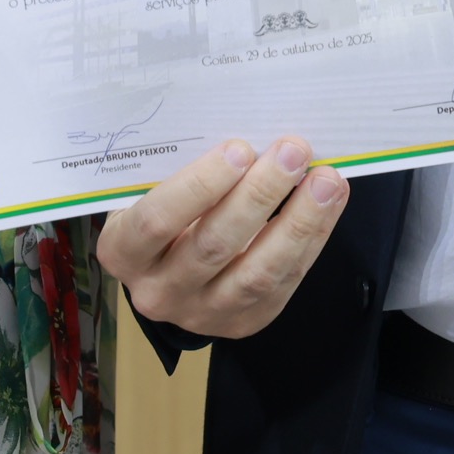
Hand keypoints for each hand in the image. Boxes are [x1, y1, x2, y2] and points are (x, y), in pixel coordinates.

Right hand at [99, 137, 347, 338]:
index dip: (199, 185)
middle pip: (212, 245)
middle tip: (293, 151)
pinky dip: (311, 238)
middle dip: (259, 194)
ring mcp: (202, 314)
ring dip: (297, 222)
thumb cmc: (165, 211)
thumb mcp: (154, 190)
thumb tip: (250, 131)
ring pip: (256, 274)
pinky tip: (330, 203)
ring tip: (326, 180)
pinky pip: (283, 283)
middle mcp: (157, 291)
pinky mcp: (244, 322)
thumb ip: (186, 169)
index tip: (240, 148)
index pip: (157, 220)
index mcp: (123, 250)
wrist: (169, 269)